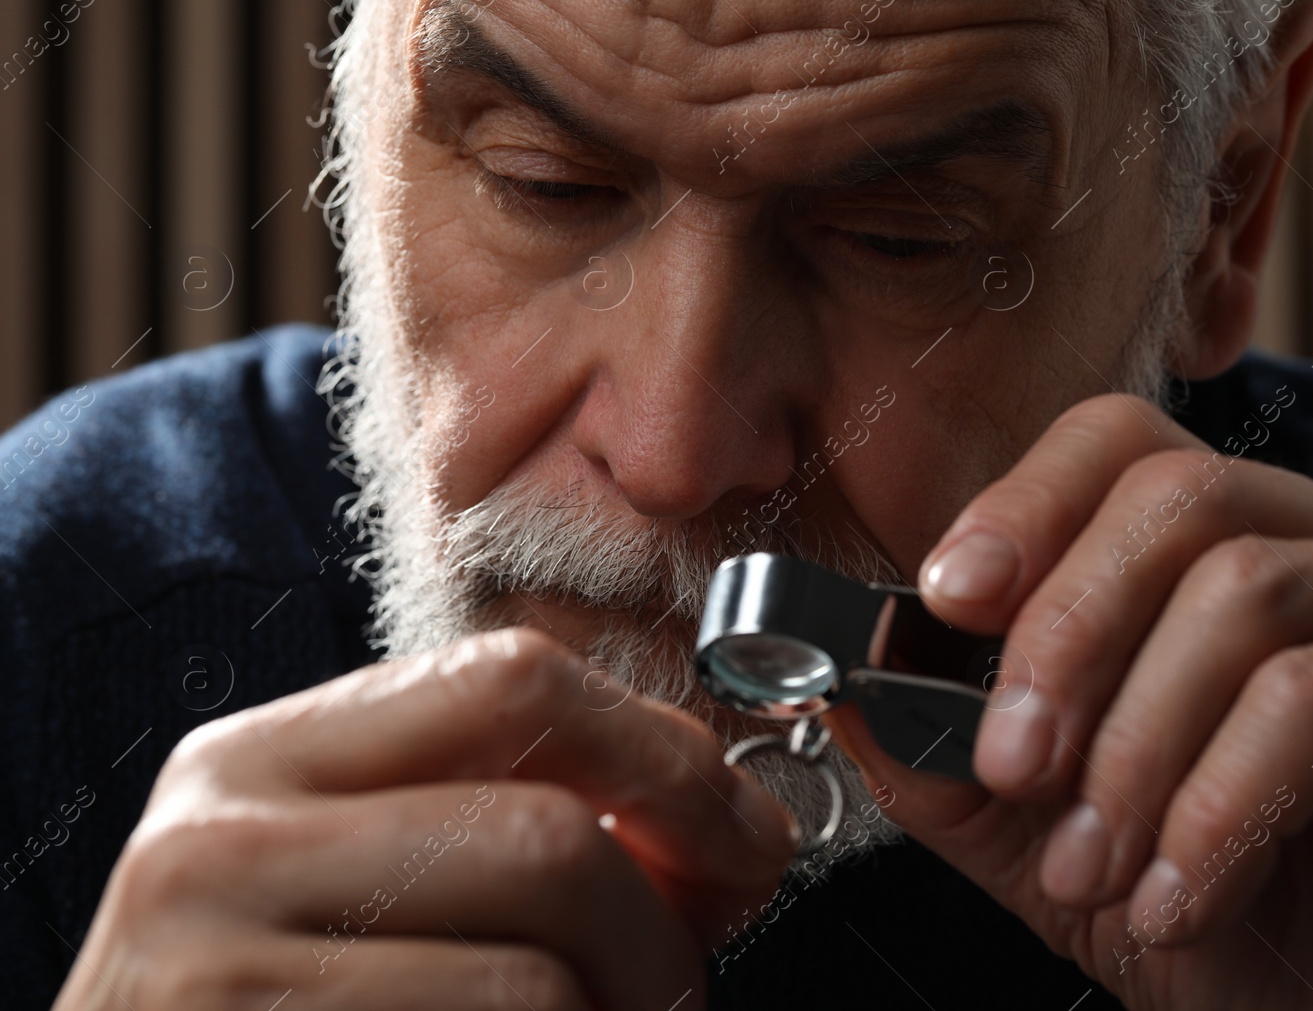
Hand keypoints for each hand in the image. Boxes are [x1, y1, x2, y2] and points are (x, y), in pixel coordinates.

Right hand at [53, 629, 793, 1010]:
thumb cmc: (261, 1008)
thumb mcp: (349, 878)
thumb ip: (502, 823)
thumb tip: (724, 825)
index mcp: (262, 760)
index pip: (510, 679)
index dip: (663, 752)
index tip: (744, 826)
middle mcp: (223, 844)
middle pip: (546, 836)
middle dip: (661, 922)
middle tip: (680, 980)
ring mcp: (222, 970)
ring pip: (534, 977)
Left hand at [827, 392, 1312, 1007]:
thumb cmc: (1253, 933)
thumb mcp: (1064, 843)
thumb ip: (960, 764)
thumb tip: (852, 686)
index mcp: (1250, 544)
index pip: (1128, 447)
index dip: (1024, 503)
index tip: (943, 599)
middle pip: (1180, 497)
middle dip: (1064, 638)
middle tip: (1011, 770)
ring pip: (1241, 595)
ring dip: (1134, 749)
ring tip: (1096, 872)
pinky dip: (1217, 808)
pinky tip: (1179, 900)